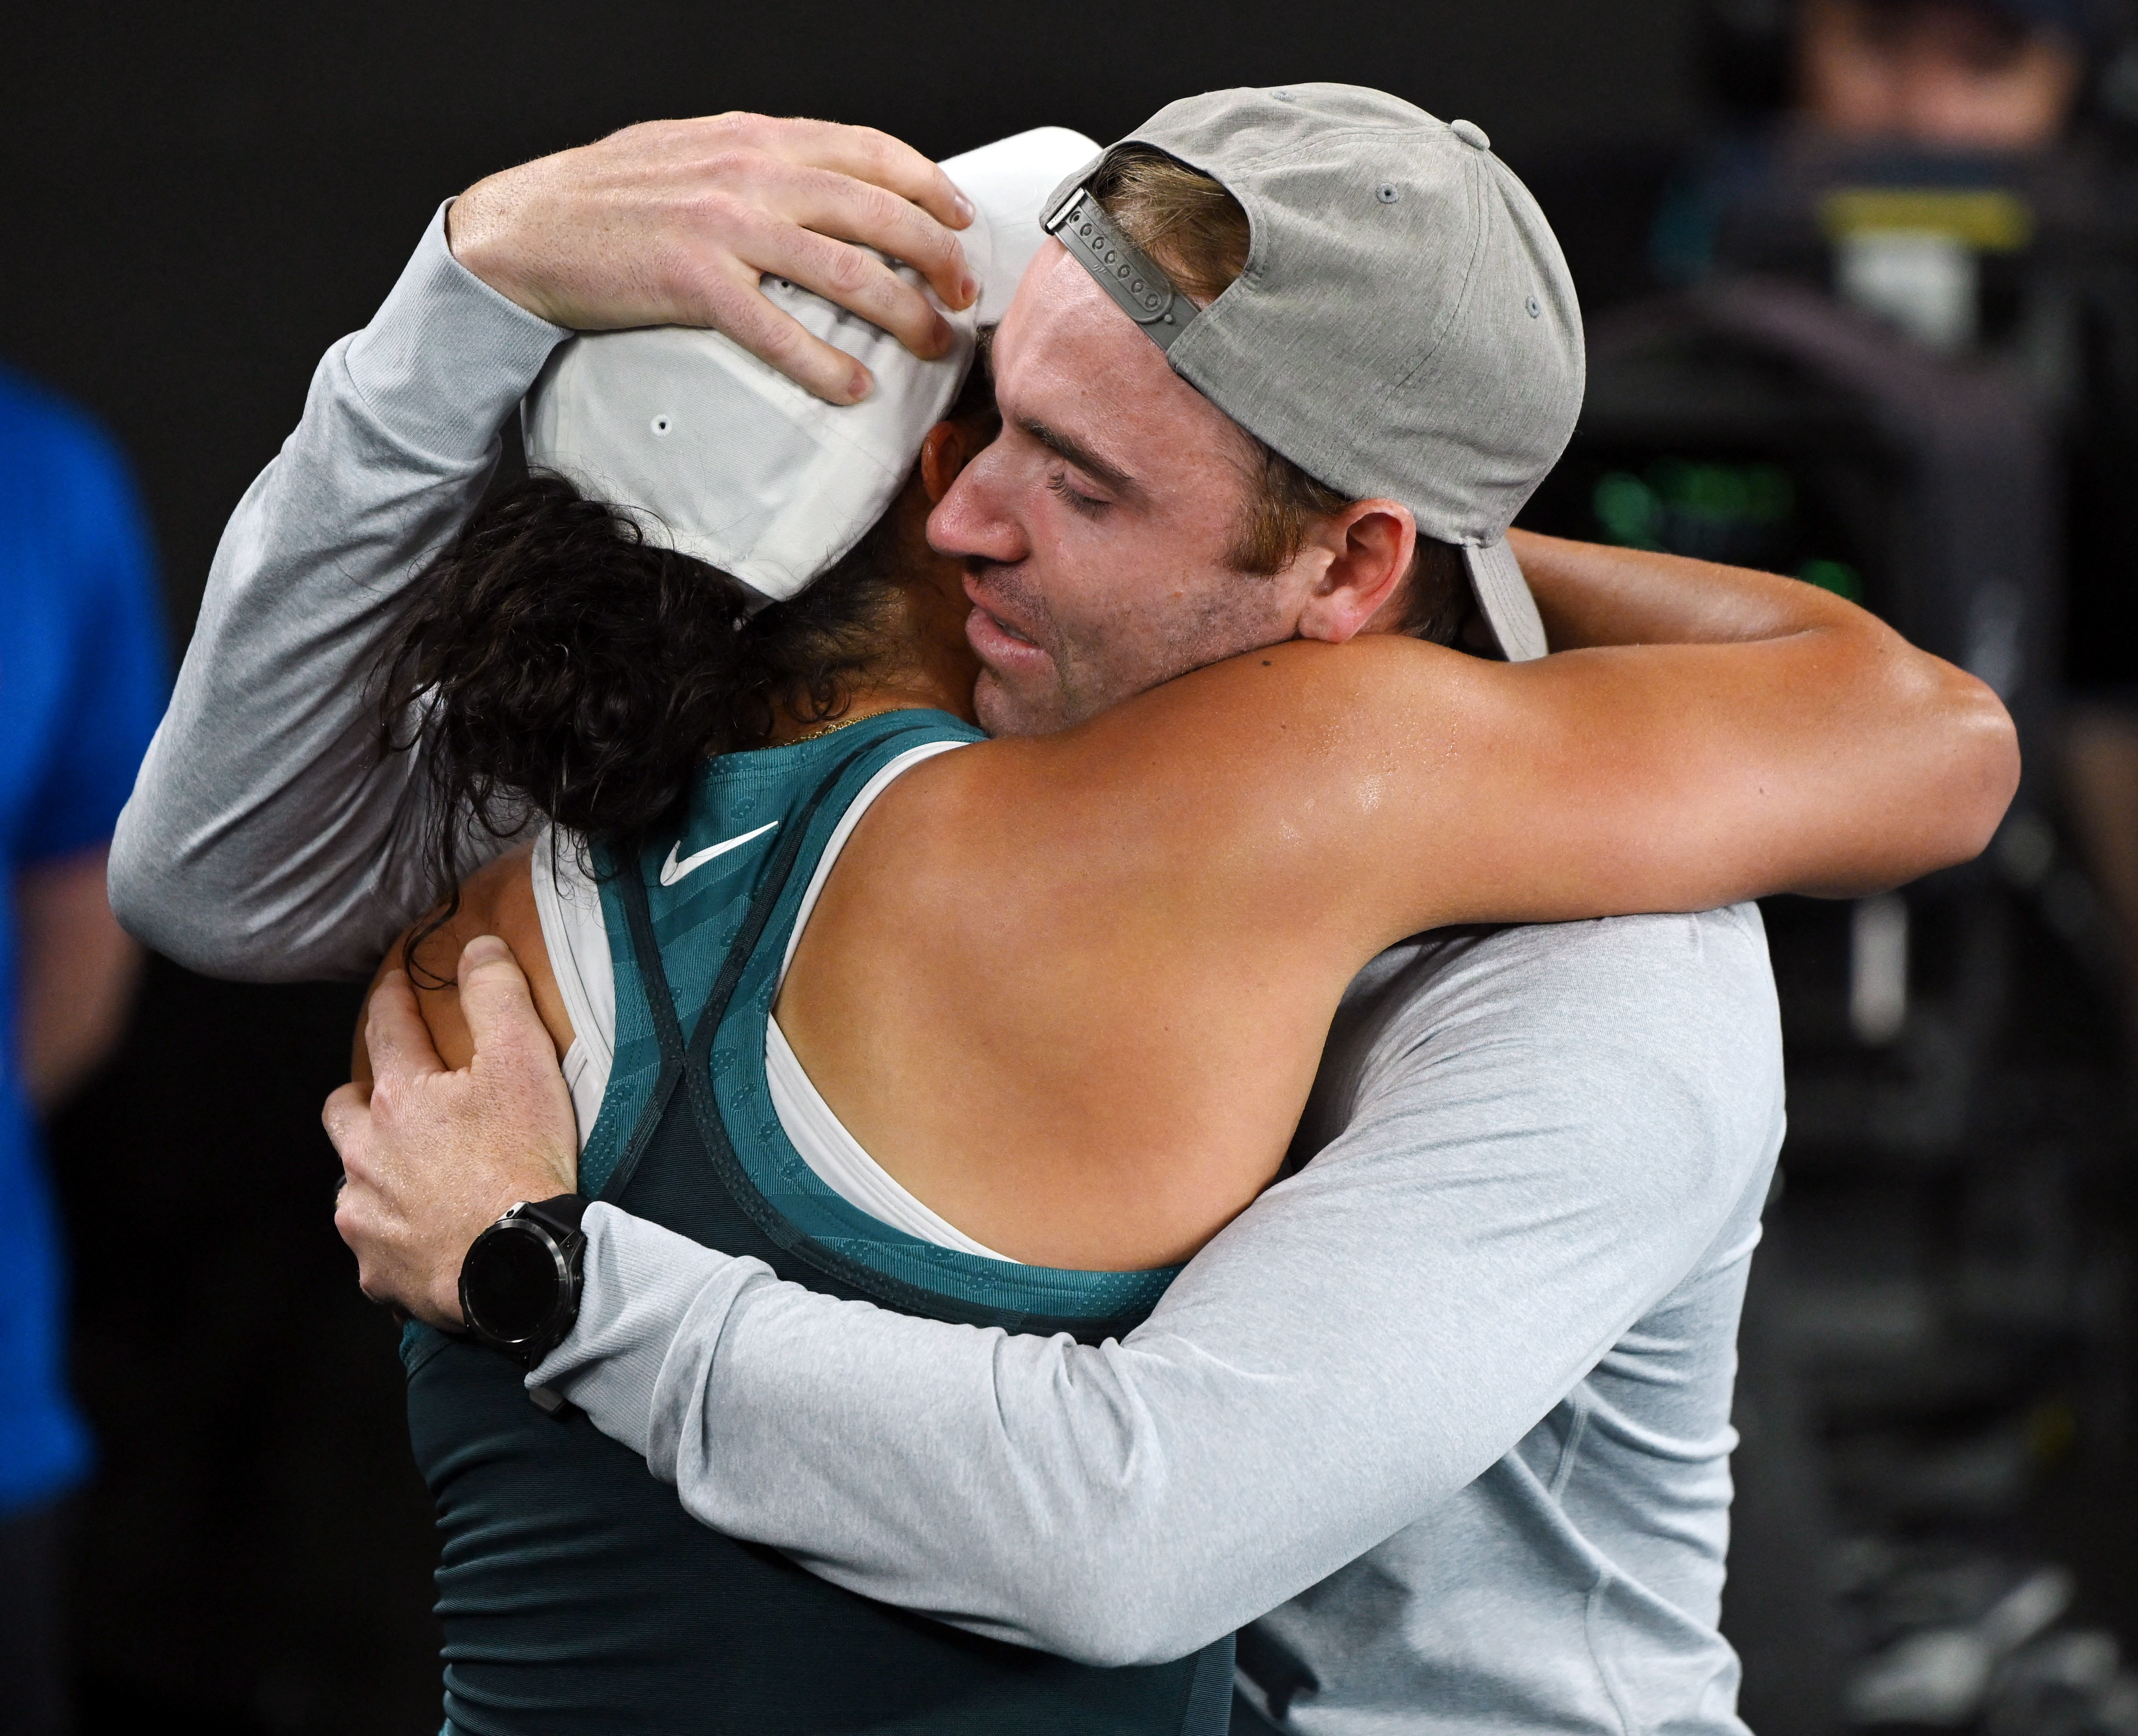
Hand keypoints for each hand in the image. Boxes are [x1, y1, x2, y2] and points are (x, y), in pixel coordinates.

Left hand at [326, 935, 577, 1328]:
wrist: (521, 1265)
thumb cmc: (522, 1162)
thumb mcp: (524, 1061)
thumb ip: (496, 995)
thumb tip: (477, 947)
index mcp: (399, 1099)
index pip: (386, 1029)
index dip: (393, 998)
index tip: (394, 983)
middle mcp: (364, 1156)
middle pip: (342, 1111)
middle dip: (361, 1098)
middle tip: (394, 1100)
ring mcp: (364, 1216)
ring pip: (352, 1181)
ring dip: (377, 1172)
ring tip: (418, 1177)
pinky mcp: (375, 1269)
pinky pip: (374, 1244)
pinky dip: (395, 1235)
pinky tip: (428, 1236)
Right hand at [448, 112, 980, 403]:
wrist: (523, 228)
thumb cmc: (608, 198)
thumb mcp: (694, 152)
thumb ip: (761, 163)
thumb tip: (828, 187)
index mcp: (754, 136)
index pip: (869, 151)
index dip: (929, 186)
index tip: (961, 222)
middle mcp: (749, 171)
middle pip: (878, 212)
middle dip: (937, 258)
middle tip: (963, 296)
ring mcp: (724, 226)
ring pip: (847, 272)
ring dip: (904, 315)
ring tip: (932, 345)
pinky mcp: (694, 283)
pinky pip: (779, 331)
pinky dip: (825, 364)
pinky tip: (854, 389)